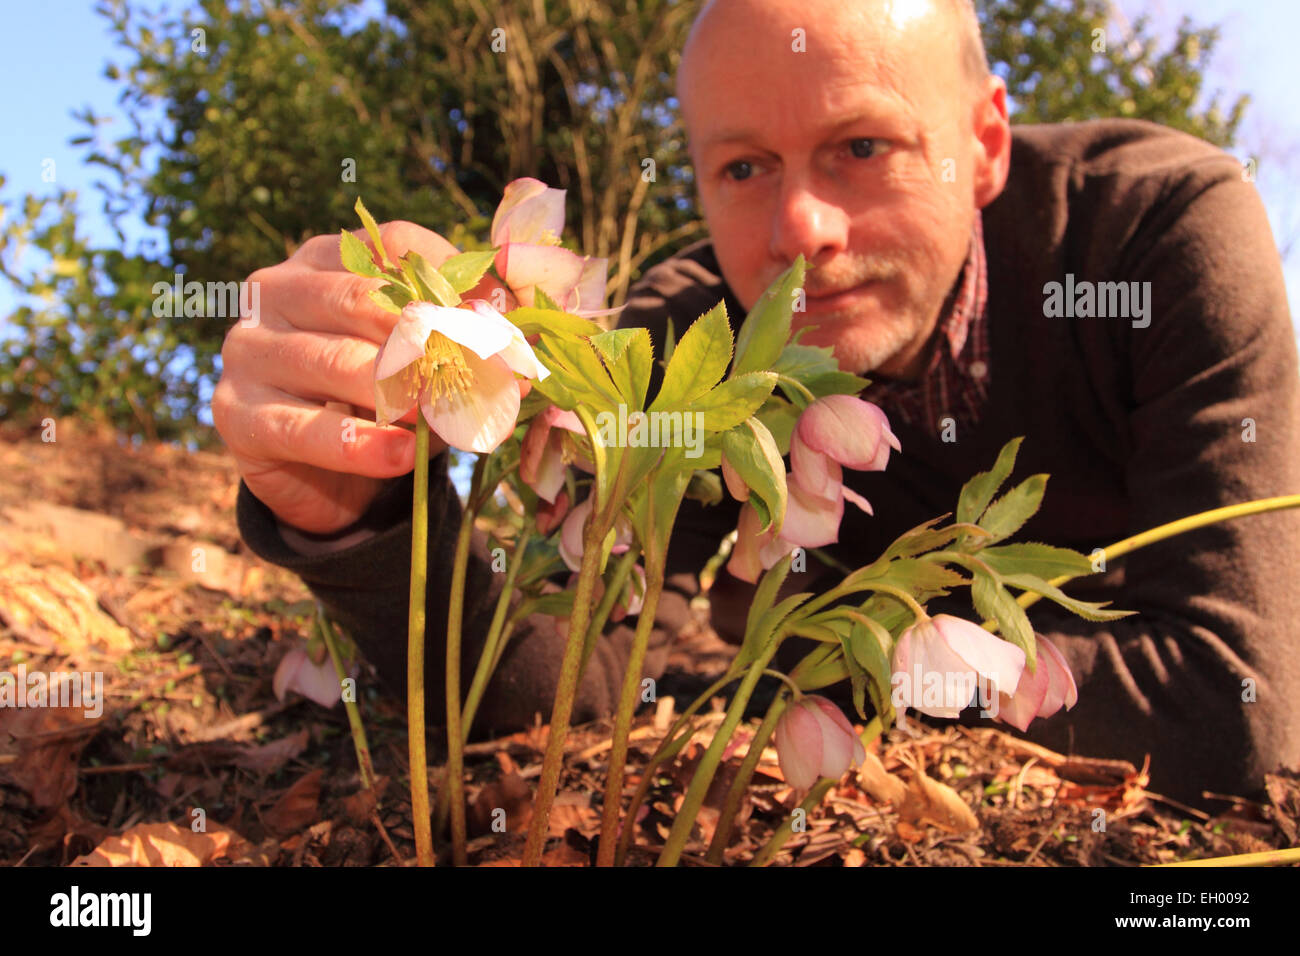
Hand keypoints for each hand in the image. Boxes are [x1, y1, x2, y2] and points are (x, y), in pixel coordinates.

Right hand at [212, 220, 508, 534]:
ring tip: (449, 414)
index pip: (392, 246)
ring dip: (403, 391)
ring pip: (336, 363)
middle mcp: (277, 290)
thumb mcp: (424, 359)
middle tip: (488, 369)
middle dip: (435, 337)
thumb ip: (465, 338)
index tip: (502, 317)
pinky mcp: (237, 414)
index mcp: (324, 258)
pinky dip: (362, 445)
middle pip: (362, 300)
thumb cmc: (379, 396)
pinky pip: (307, 428)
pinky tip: (404, 456)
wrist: (317, 473)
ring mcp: (250, 350)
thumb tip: (524, 334)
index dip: (454, 278)